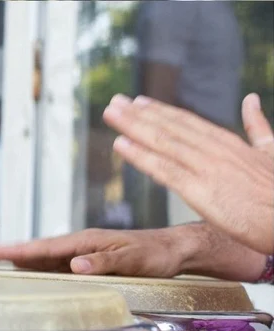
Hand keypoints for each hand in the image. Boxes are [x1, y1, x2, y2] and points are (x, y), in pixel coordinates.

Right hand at [0, 228, 189, 277]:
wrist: (176, 249)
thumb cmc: (157, 254)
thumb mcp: (132, 260)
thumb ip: (102, 262)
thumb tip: (72, 264)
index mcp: (86, 240)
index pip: (45, 247)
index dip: (17, 250)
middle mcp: (82, 244)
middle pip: (40, 249)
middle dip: (12, 251)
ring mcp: (85, 251)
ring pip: (47, 255)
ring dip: (24, 258)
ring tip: (0, 260)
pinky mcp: (92, 259)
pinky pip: (60, 262)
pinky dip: (41, 264)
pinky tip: (34, 269)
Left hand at [103, 94, 273, 253]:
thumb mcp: (272, 151)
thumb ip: (258, 127)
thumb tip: (251, 99)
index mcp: (230, 143)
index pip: (189, 122)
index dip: (161, 111)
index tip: (138, 102)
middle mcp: (216, 151)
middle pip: (171, 127)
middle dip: (139, 114)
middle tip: (113, 101)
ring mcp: (207, 169)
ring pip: (163, 142)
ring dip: (133, 126)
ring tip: (110, 113)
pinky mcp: (201, 192)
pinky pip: (164, 170)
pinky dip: (140, 155)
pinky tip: (120, 144)